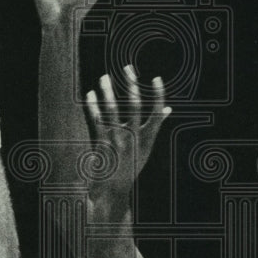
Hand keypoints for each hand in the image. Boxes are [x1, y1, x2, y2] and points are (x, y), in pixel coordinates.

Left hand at [85, 67, 169, 199]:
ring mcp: (117, 141)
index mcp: (147, 139)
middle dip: (131, 85)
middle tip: (127, 68)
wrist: (113, 190)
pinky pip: (96, 121)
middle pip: (135, 106)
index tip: (156, 78)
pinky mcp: (101, 145)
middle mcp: (134, 139)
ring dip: (108, 92)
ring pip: (113, 111)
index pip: (157, 113)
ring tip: (104, 77)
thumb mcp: (146, 149)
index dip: (158, 95)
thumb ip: (155, 127)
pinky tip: (89, 95)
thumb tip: (168, 110)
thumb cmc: (130, 165)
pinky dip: (92, 107)